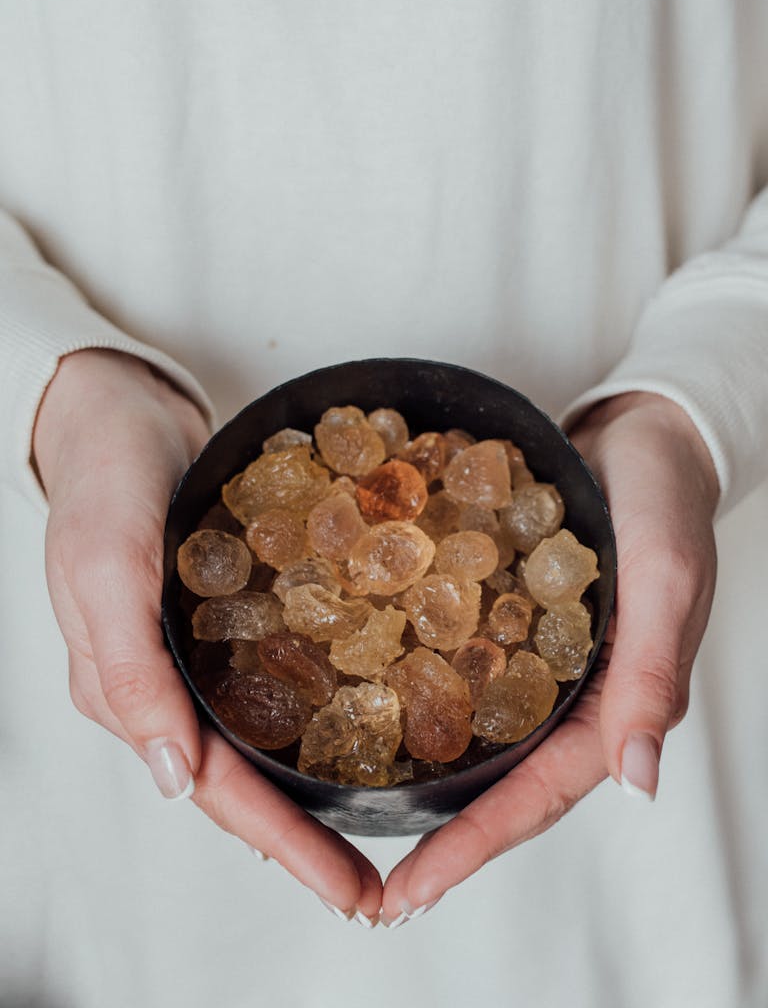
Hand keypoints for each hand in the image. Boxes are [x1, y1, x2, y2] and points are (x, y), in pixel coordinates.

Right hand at [34, 350, 381, 923]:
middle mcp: (165, 686)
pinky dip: (312, 712)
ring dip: (314, 785)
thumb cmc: (100, 484)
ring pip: (258, 740)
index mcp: (128, 690)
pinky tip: (361, 720)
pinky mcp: (224, 617)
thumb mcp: (103, 567)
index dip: (284, 845)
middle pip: (243, 781)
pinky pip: (270, 680)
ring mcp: (194, 654)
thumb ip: (128, 671)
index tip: (354, 893)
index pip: (215, 790)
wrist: (117, 414)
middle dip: (308, 838)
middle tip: (382, 886)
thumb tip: (173, 780)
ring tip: (379, 821)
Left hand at [381, 391, 718, 924]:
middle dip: (439, 831)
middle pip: (498, 778)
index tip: (406, 893)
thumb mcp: (666, 578)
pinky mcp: (504, 612)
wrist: (640, 430)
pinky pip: (459, 661)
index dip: (474, 846)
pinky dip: (416, 685)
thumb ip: (653, 673)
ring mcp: (533, 654)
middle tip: (367, 881)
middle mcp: (567, 690)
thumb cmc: (665, 498)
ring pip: (475, 730)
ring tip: (352, 804)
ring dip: (422, 771)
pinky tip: (363, 691)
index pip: (537, 794)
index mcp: (612, 701)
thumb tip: (640, 784)